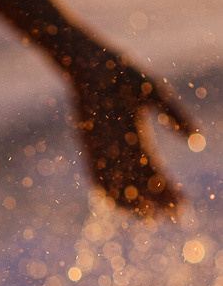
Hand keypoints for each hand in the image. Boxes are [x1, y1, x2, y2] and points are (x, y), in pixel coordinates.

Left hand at [64, 41, 197, 216]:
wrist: (92, 65)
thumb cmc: (124, 76)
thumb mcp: (156, 94)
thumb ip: (174, 116)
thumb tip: (197, 140)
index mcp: (140, 141)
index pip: (158, 175)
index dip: (170, 193)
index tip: (184, 208)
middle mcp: (122, 151)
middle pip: (141, 186)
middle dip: (155, 203)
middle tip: (168, 220)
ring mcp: (105, 149)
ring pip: (119, 185)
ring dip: (132, 203)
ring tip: (147, 219)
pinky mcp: (88, 145)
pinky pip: (95, 174)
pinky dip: (105, 189)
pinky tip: (115, 204)